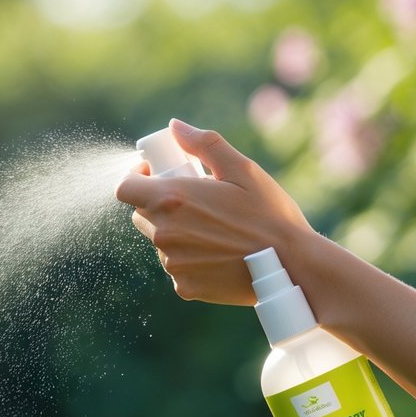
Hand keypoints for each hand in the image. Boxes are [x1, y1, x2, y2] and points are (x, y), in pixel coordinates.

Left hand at [115, 119, 314, 305]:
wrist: (291, 266)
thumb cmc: (269, 214)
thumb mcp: (242, 169)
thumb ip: (205, 144)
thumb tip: (176, 127)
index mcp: (171, 199)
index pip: (124, 188)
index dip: (135, 179)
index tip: (155, 175)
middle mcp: (164, 234)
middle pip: (141, 215)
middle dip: (159, 204)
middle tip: (194, 199)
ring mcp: (172, 264)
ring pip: (161, 242)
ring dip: (177, 232)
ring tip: (214, 229)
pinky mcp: (185, 288)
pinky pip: (177, 268)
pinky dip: (190, 259)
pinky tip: (219, 254)